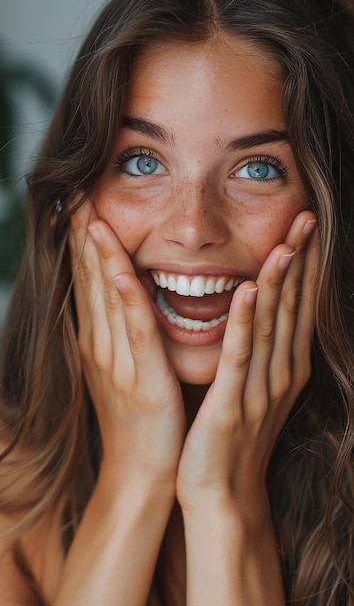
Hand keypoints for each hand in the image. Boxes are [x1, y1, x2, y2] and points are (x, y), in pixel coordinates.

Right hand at [69, 201, 184, 491]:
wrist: (142, 470)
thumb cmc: (140, 418)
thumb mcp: (124, 366)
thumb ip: (124, 329)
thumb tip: (126, 293)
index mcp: (99, 339)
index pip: (89, 278)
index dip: (81, 239)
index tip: (77, 201)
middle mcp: (100, 343)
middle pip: (89, 279)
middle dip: (81, 234)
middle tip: (73, 190)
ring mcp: (117, 360)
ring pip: (106, 296)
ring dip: (97, 254)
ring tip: (87, 213)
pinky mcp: (142, 377)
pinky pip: (134, 330)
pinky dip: (126, 298)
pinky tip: (122, 269)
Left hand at [176, 210, 318, 515]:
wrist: (222, 494)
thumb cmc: (233, 440)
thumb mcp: (256, 390)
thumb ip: (260, 352)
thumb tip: (261, 314)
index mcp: (285, 369)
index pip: (299, 308)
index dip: (306, 267)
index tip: (307, 229)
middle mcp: (281, 375)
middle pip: (293, 309)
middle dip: (301, 262)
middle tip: (307, 218)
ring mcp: (260, 390)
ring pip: (272, 326)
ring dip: (280, 283)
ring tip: (286, 242)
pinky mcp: (233, 406)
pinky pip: (240, 357)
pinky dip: (245, 323)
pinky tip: (249, 292)